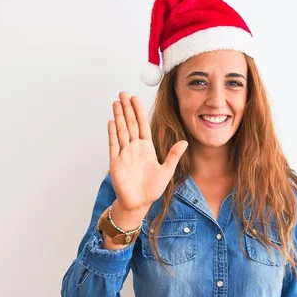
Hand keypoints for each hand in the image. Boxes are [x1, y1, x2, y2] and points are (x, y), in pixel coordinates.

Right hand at [108, 91, 187, 212]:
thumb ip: (174, 155)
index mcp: (146, 148)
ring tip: (116, 102)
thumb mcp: (167, 171)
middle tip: (122, 93)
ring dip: (119, 116)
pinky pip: (114, 145)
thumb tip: (184, 142)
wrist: (139, 203)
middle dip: (126, 108)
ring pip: (121, 131)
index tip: (135, 98)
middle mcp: (134, 148)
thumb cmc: (152, 189)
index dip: (138, 111)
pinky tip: (112, 121)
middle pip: (130, 124)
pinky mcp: (116, 162)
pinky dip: (112, 133)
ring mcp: (124, 154)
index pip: (142, 125)